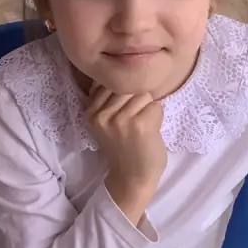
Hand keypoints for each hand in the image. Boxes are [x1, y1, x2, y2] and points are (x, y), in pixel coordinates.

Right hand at [87, 87, 166, 222]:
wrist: (132, 176)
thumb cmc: (123, 146)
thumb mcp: (105, 122)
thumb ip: (107, 100)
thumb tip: (124, 71)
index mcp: (90, 112)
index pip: (111, 81)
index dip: (124, 93)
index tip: (124, 112)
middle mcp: (101, 114)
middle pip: (128, 85)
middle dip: (137, 99)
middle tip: (134, 122)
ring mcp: (119, 119)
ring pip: (143, 94)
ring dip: (148, 108)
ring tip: (142, 126)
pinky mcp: (138, 124)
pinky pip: (155, 105)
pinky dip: (158, 116)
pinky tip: (150, 131)